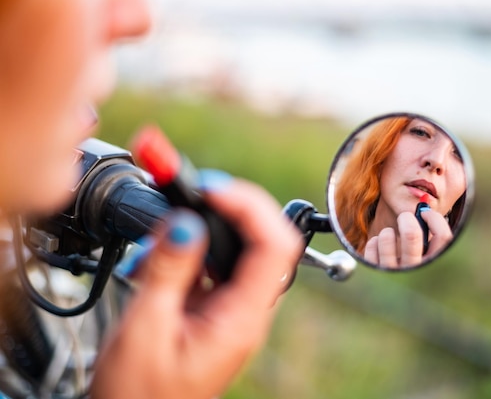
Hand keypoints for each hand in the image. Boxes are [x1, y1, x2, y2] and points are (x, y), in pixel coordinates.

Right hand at [90, 174, 303, 398]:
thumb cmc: (138, 395)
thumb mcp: (145, 328)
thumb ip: (168, 270)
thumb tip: (185, 221)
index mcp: (241, 320)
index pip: (274, 246)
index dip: (250, 207)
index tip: (211, 190)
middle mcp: (246, 312)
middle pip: (265, 240)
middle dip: (233, 205)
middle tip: (195, 189)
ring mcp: (233, 310)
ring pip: (241, 249)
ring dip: (211, 223)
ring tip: (176, 212)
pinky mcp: (215, 309)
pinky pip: (217, 264)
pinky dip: (195, 244)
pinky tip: (166, 246)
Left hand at [363, 209, 451, 267]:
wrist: (389, 293)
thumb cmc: (411, 261)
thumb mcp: (423, 251)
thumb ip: (427, 231)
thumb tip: (424, 206)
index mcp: (433, 263)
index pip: (443, 237)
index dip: (434, 219)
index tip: (425, 213)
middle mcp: (415, 270)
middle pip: (412, 235)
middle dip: (407, 219)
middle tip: (404, 217)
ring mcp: (394, 274)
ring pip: (387, 238)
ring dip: (387, 232)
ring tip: (388, 235)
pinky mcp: (375, 272)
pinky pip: (371, 248)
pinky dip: (374, 242)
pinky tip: (378, 244)